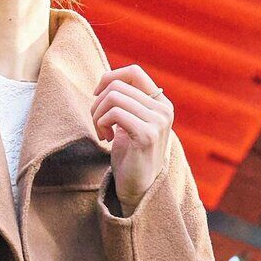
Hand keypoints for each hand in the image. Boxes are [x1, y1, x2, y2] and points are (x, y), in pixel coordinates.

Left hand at [94, 63, 176, 209]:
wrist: (138, 189)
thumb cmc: (130, 155)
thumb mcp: (130, 122)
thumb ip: (127, 101)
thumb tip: (107, 80)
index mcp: (161, 103)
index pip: (133, 72)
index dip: (109, 77)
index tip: (96, 95)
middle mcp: (163, 109)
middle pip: (117, 86)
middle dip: (97, 103)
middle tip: (98, 124)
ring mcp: (158, 122)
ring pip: (113, 97)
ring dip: (97, 114)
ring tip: (101, 131)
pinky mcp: (147, 135)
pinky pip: (114, 114)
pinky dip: (101, 124)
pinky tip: (106, 139)